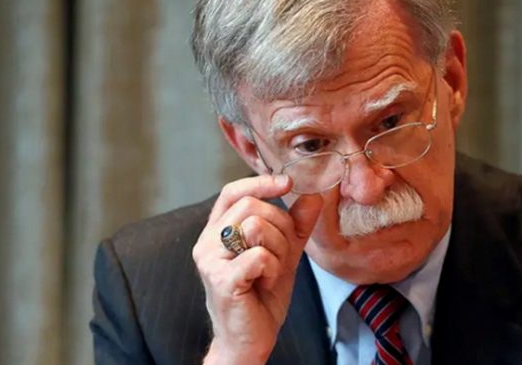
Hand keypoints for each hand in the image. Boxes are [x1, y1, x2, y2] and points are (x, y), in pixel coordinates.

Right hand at [193, 175, 322, 364]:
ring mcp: (210, 259)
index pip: (233, 192)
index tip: (288, 183)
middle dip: (281, 229)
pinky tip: (266, 283)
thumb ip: (297, 225)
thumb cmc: (261, 295)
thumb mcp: (285, 253)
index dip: (260, 182)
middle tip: (282, 256)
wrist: (251, 338)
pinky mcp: (220, 279)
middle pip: (253, 207)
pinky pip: (260, 255)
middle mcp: (207, 241)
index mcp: (218, 230)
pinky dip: (273, 269)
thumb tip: (313, 196)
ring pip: (256, 227)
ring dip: (278, 250)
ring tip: (271, 272)